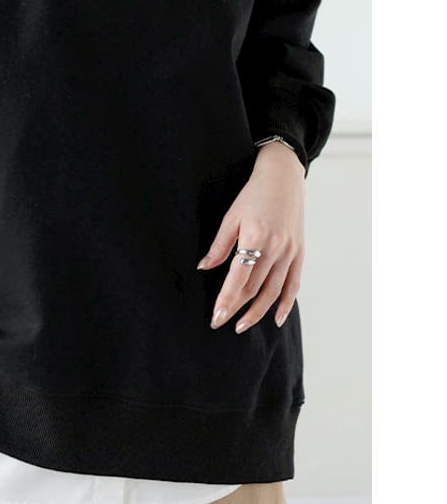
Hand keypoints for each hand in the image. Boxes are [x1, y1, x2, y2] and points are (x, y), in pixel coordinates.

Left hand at [196, 142, 305, 331]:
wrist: (283, 178)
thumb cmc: (253, 195)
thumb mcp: (231, 216)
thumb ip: (219, 245)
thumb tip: (204, 268)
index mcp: (256, 238)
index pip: (239, 278)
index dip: (227, 299)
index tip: (216, 316)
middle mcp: (276, 248)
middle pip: (255, 288)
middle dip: (237, 308)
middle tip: (221, 323)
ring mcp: (290, 252)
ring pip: (274, 291)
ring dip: (258, 311)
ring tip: (242, 326)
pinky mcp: (299, 252)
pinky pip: (294, 284)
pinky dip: (286, 303)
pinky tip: (276, 318)